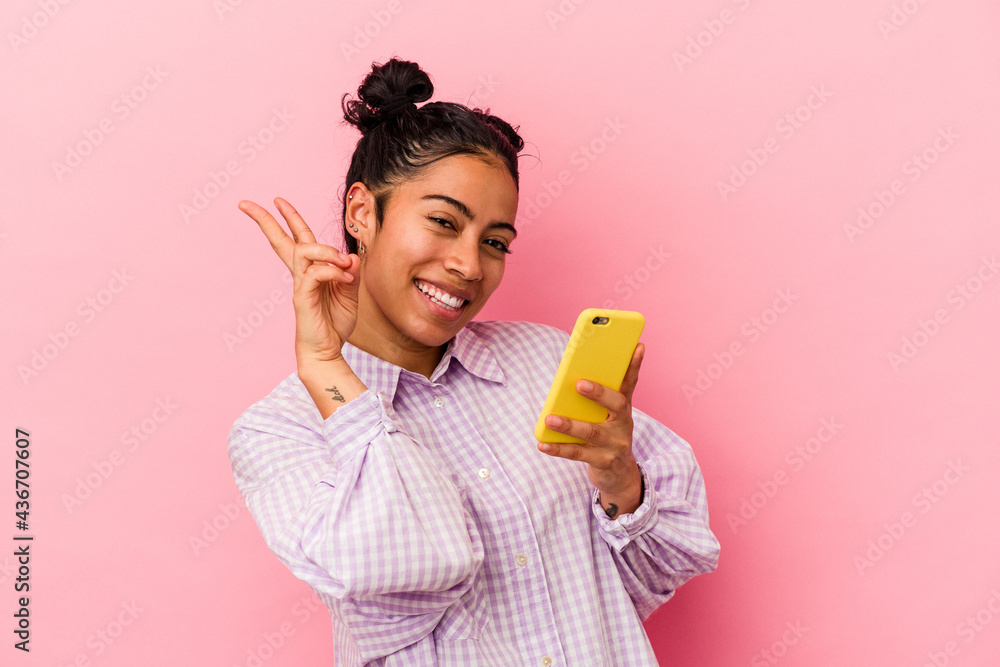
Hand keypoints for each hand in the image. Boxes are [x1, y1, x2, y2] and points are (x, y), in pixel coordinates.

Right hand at [238, 197, 360, 365]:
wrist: (326, 351)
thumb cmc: (335, 323)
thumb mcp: (350, 293)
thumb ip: (350, 273)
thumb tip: (350, 256)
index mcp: (310, 270)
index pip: (296, 239)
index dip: (289, 219)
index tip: (276, 200)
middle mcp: (301, 274)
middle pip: (281, 240)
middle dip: (265, 219)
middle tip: (247, 203)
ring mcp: (300, 284)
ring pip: (305, 251)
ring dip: (326, 250)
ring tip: (343, 262)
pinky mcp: (302, 297)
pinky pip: (315, 273)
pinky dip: (332, 270)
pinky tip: (345, 279)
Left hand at [538, 344, 645, 512]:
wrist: (620, 475)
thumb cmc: (607, 437)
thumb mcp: (607, 417)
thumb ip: (596, 399)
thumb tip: (573, 379)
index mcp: (623, 409)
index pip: (631, 382)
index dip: (635, 364)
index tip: (638, 345)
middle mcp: (623, 424)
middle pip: (616, 405)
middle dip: (599, 393)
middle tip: (579, 383)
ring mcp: (615, 444)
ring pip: (592, 432)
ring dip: (570, 425)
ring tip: (550, 419)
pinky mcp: (604, 462)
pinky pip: (578, 454)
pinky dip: (558, 449)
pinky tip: (542, 444)